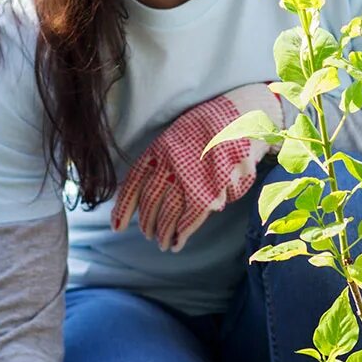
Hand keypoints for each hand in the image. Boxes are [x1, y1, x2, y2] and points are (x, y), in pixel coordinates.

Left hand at [109, 84, 283, 251]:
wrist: (245, 118)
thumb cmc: (211, 128)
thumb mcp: (179, 135)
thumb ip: (164, 161)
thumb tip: (150, 192)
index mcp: (161, 148)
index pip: (135, 183)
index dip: (124, 208)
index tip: (117, 226)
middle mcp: (172, 163)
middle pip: (151, 201)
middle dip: (147, 224)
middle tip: (148, 235)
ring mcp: (192, 176)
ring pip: (170, 212)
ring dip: (163, 232)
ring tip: (162, 243)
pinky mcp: (213, 188)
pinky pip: (192, 216)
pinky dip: (184, 232)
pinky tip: (178, 241)